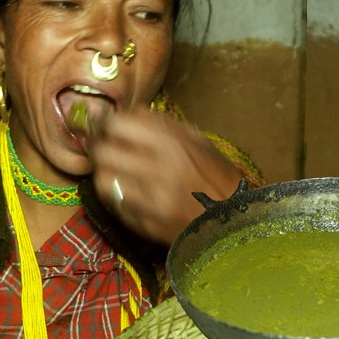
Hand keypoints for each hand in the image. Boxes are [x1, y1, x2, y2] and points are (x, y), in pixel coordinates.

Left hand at [89, 108, 242, 243]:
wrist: (237, 225)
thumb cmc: (219, 181)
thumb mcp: (199, 144)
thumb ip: (163, 128)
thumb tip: (128, 114)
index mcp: (174, 144)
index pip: (119, 124)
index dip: (109, 124)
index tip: (108, 127)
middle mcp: (159, 169)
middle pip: (104, 151)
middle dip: (102, 149)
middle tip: (107, 150)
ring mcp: (150, 200)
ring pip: (104, 181)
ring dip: (107, 175)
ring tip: (117, 175)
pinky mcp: (146, 224)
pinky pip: (117, 206)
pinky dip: (118, 199)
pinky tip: (131, 196)